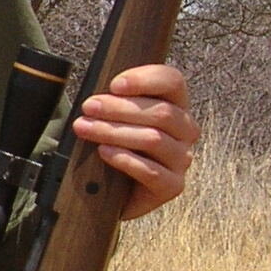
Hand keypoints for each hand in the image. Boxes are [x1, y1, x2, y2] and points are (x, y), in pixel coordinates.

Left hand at [72, 63, 199, 220]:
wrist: (110, 191)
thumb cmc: (113, 145)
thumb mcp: (114, 117)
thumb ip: (114, 100)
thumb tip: (101, 92)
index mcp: (175, 104)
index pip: (172, 81)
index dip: (145, 79)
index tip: (114, 84)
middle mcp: (185, 130)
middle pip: (162, 112)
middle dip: (119, 108)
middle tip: (89, 108)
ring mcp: (181, 159)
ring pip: (154, 139)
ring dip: (115, 132)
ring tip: (86, 129)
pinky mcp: (172, 185)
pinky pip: (152, 171)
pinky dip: (125, 159)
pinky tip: (104, 152)